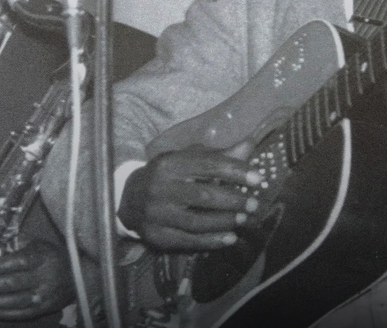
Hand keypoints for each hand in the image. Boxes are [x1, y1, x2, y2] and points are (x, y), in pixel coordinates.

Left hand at [0, 238, 74, 319]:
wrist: (81, 276)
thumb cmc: (54, 256)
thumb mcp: (39, 244)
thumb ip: (17, 244)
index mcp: (41, 256)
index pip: (16, 262)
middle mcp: (43, 276)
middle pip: (11, 283)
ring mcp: (44, 294)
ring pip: (14, 300)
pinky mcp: (45, 308)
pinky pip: (22, 312)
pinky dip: (4, 313)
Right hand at [118, 141, 262, 250]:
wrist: (128, 198)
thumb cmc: (167, 175)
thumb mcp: (187, 159)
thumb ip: (218, 155)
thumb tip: (250, 144)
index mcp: (170, 164)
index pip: (207, 165)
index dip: (235, 171)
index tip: (258, 178)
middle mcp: (160, 188)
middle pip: (203, 196)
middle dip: (232, 200)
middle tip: (254, 203)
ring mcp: (156, 214)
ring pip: (196, 221)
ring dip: (224, 221)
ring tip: (243, 219)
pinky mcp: (156, 236)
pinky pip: (188, 241)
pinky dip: (211, 241)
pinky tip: (229, 238)